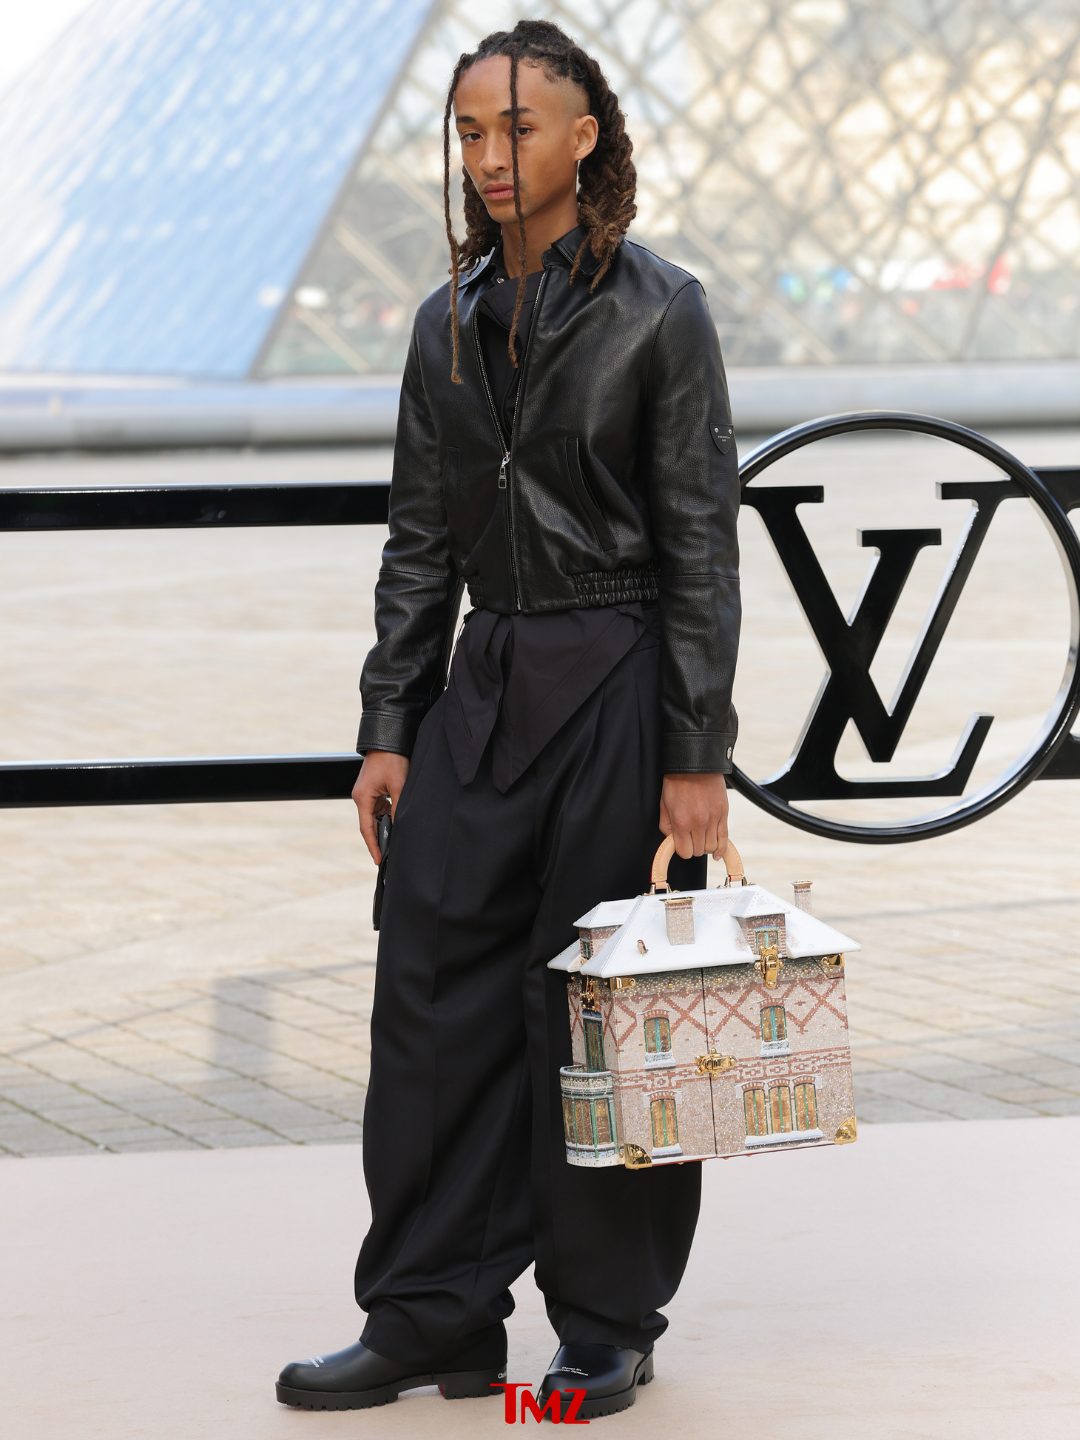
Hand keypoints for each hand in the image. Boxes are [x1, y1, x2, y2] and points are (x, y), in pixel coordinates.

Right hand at [353, 750, 409, 864]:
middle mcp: (361, 797)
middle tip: (390, 856)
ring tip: (395, 843)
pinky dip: (387, 817)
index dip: (374, 846)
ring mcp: (366, 793)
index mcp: (363, 798)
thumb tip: (401, 828)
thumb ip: (399, 808)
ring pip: (375, 817)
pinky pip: (379, 808)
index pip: (367, 829)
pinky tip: (397, 824)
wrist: (389, 739)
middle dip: (380, 840)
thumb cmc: (392, 759)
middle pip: (370, 825)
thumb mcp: (399, 786)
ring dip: (385, 827)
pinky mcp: (373, 789)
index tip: (379, 861)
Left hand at [659, 772, 729, 859]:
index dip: (682, 850)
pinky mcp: (723, 814)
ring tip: (701, 838)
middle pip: (699, 851)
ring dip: (706, 846)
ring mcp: (713, 819)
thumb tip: (672, 841)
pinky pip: (725, 838)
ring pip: (711, 847)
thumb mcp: (664, 804)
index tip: (681, 843)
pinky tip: (717, 853)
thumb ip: (666, 826)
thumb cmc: (677, 782)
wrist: (695, 765)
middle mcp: (698, 823)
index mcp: (682, 822)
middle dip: (693, 847)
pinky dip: (721, 848)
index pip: (684, 852)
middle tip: (690, 837)